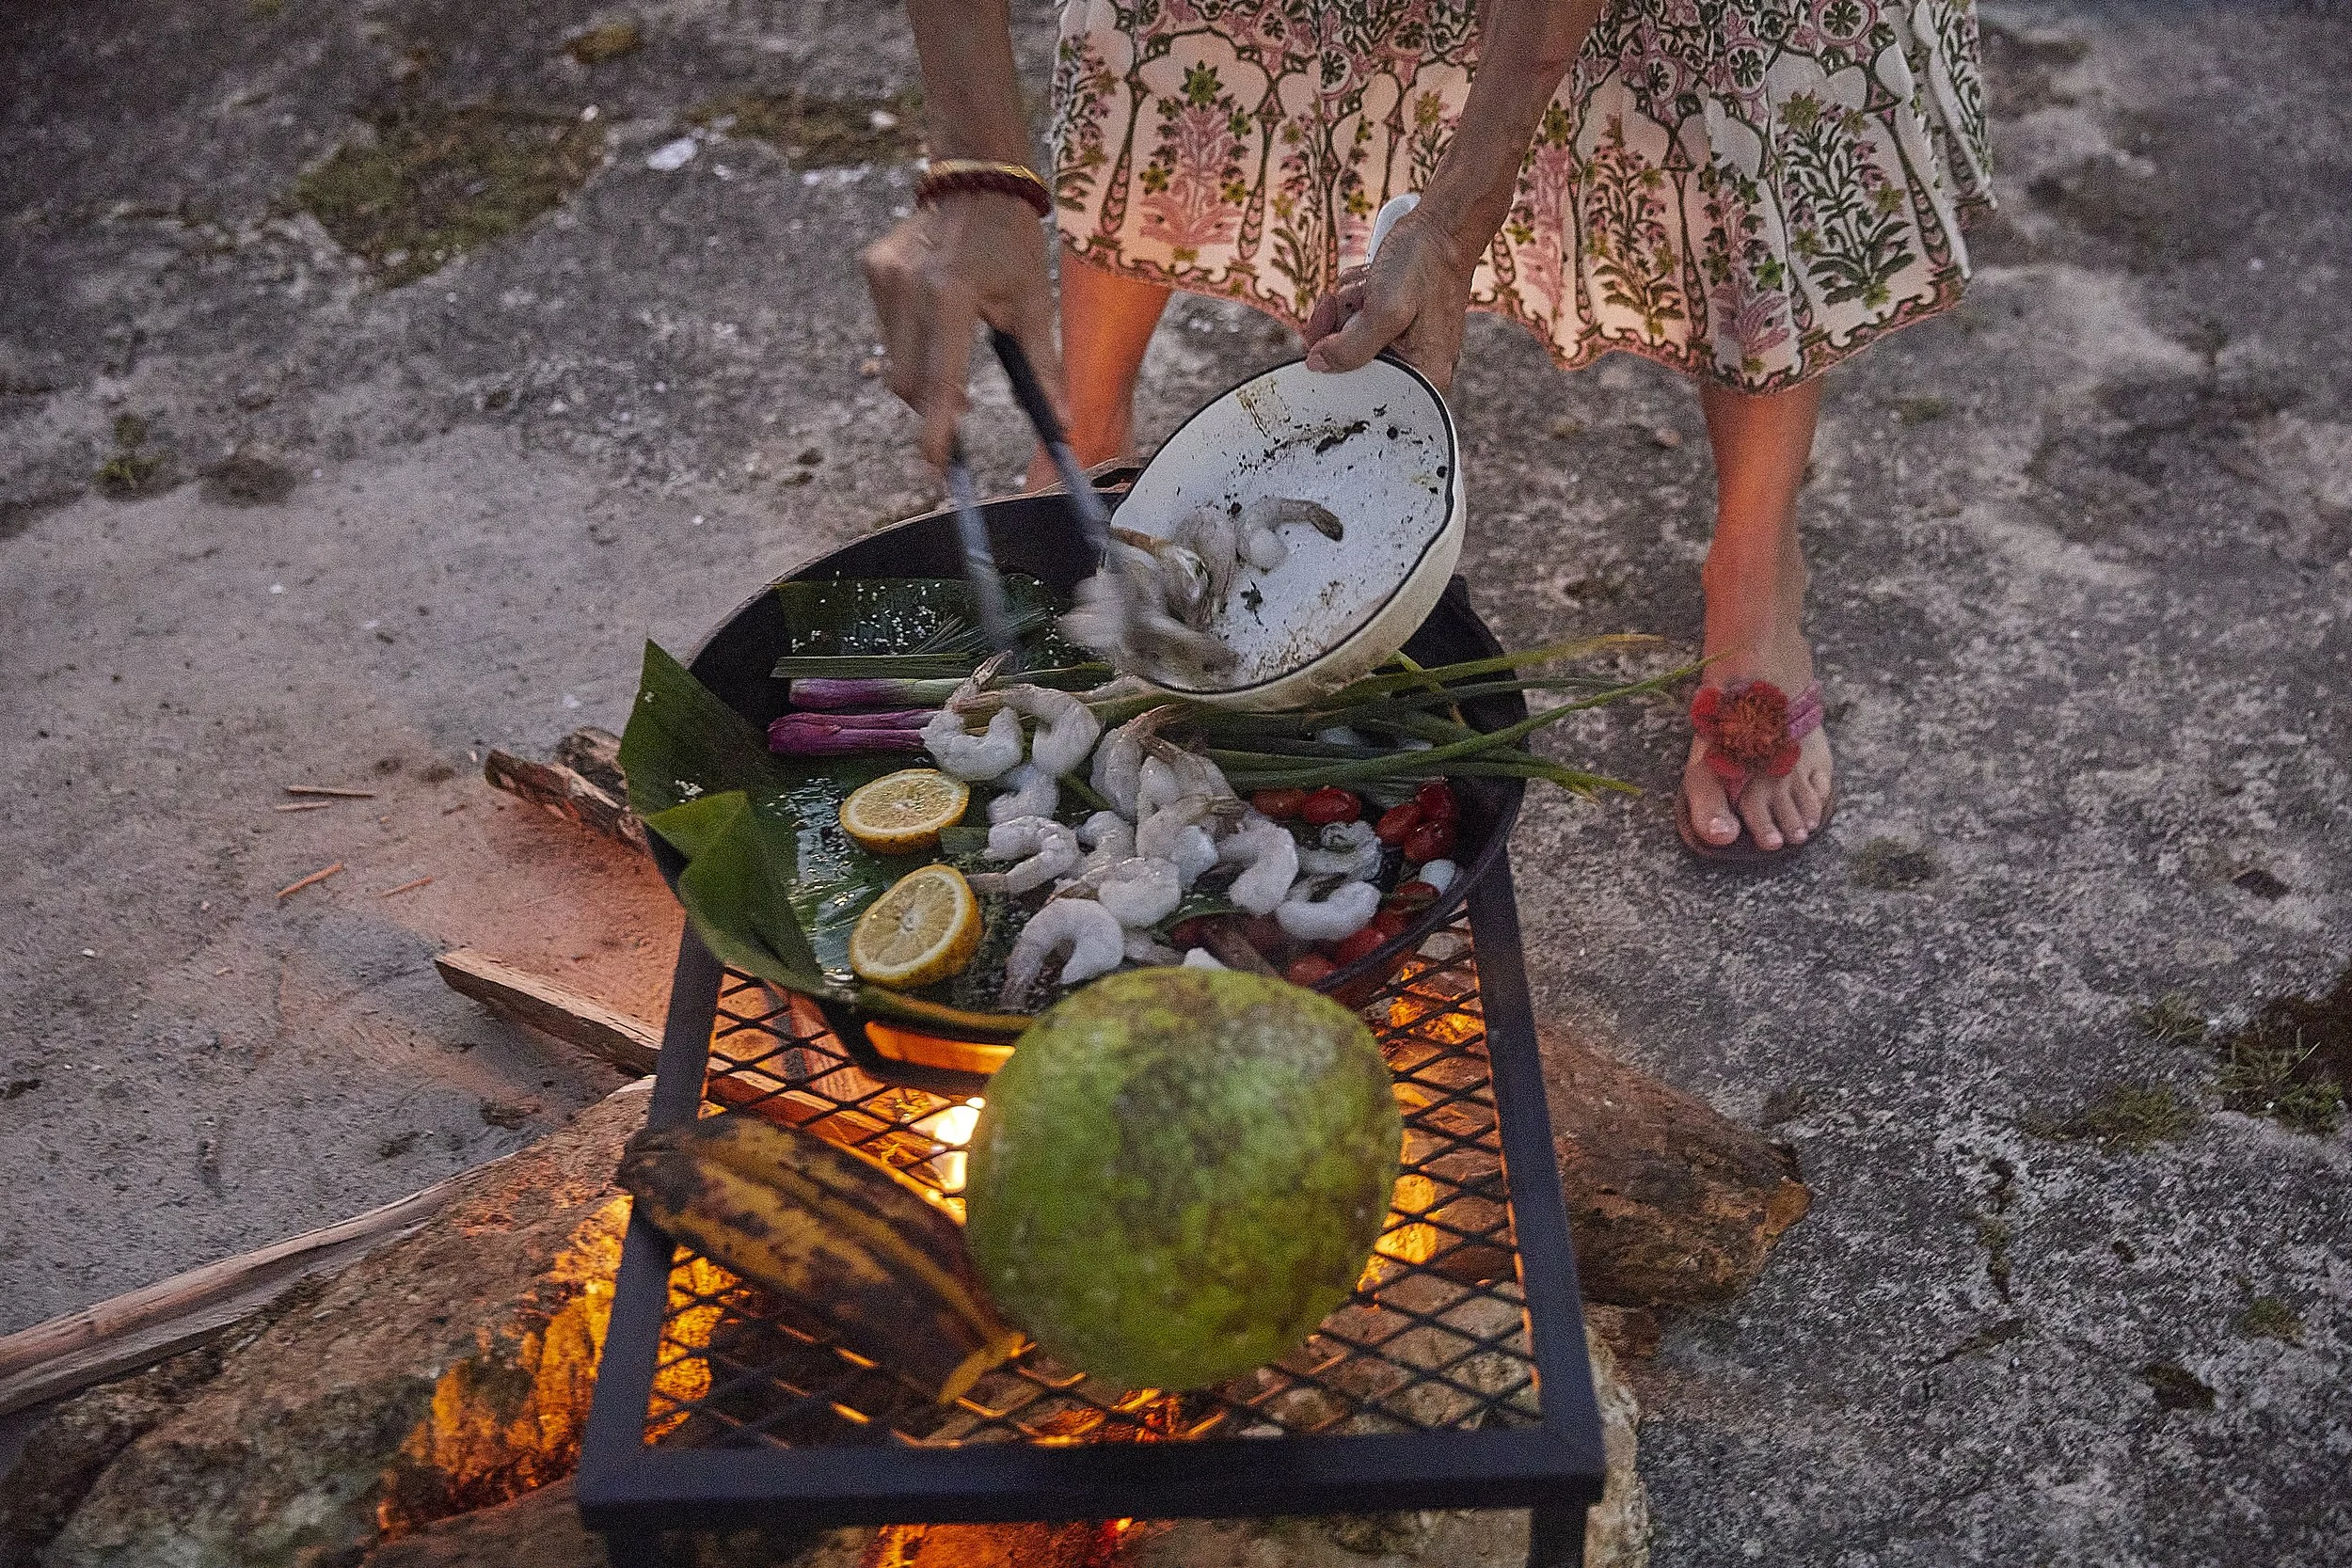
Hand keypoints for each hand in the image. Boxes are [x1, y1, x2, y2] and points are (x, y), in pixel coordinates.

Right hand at [861, 193, 1062, 467]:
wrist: (975, 174)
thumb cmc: (1012, 241)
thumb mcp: (1035, 301)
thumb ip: (1043, 367)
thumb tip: (1063, 424)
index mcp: (951, 295)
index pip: (938, 378)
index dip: (935, 427)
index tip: (936, 463)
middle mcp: (910, 286)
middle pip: (907, 379)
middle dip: (929, 405)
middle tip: (960, 412)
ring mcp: (884, 275)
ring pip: (893, 357)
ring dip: (921, 370)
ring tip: (955, 344)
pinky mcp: (872, 268)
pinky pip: (887, 327)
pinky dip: (910, 338)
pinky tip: (935, 309)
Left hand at [1301, 210, 1475, 390]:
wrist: (1442, 226)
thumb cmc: (1426, 265)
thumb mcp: (1384, 310)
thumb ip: (1349, 347)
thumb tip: (1318, 365)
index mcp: (1424, 376)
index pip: (1363, 392)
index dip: (1338, 363)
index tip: (1334, 334)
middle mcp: (1415, 366)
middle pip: (1350, 364)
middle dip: (1342, 325)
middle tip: (1361, 299)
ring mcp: (1402, 343)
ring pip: (1346, 337)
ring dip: (1348, 305)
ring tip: (1373, 285)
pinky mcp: (1392, 322)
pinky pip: (1355, 319)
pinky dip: (1355, 297)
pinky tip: (1370, 281)